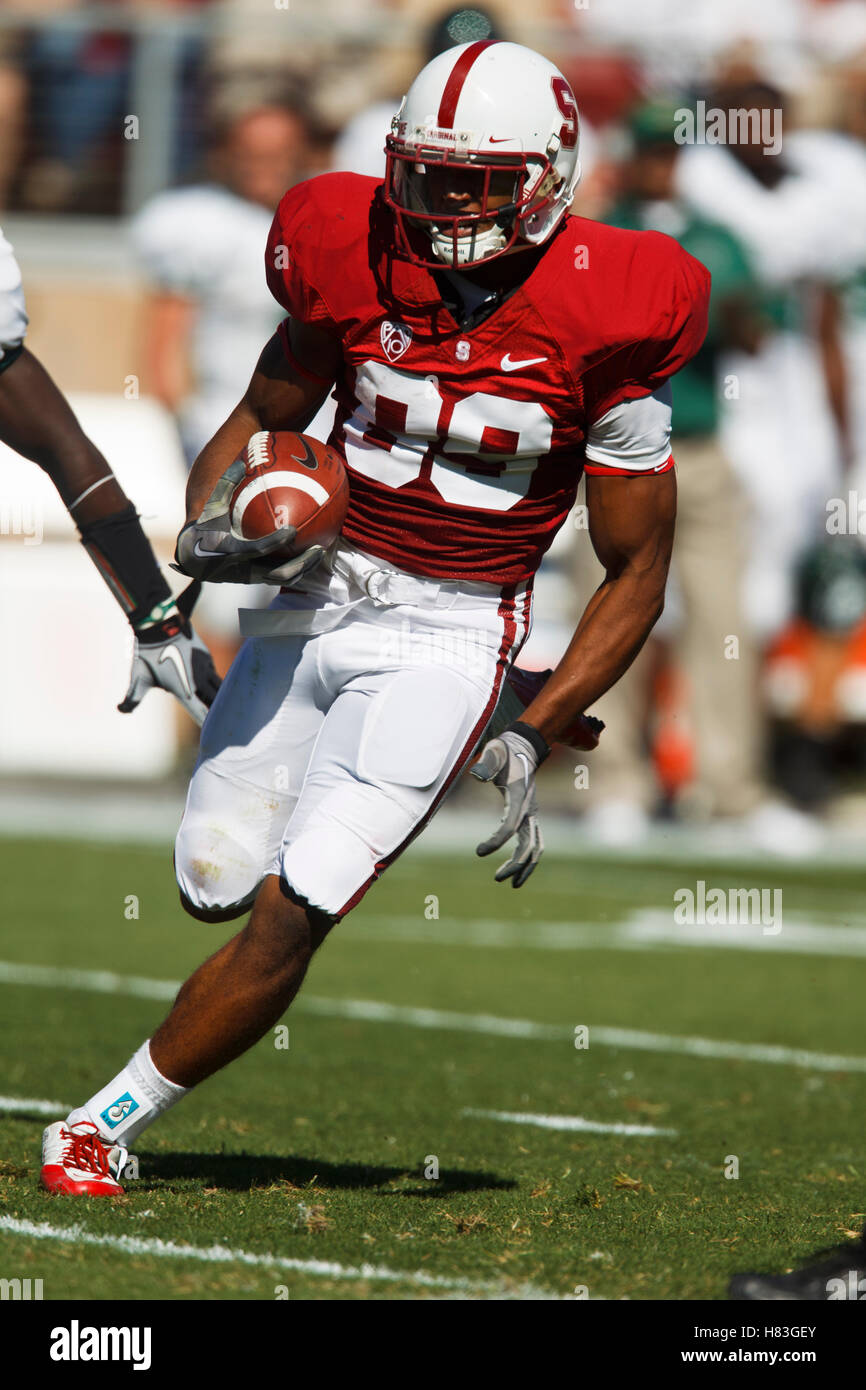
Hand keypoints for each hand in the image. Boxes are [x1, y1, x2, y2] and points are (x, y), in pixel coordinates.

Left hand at [118, 581, 220, 725]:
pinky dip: (214, 681)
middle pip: (216, 703)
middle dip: (218, 713)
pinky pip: (214, 672)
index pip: (202, 714)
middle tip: (224, 725)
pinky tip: (212, 684)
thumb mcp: (138, 679)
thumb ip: (132, 699)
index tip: (215, 734)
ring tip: (223, 707)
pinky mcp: (206, 656)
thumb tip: (121, 710)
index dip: (209, 725)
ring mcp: (205, 667)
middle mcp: (199, 681)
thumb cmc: (147, 654)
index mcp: (185, 691)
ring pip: (219, 687)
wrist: (159, 624)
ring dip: (219, 697)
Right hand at [172, 456, 323, 585]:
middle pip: (276, 573)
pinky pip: (280, 578)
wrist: (192, 558)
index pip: (255, 549)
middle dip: (299, 563)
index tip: (292, 529)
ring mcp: (250, 579)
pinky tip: (312, 557)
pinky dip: (298, 570)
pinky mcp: (256, 582)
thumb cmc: (204, 527)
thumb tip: (242, 460)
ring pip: (281, 579)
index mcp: (228, 551)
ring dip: (304, 569)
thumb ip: (226, 484)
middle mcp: (241, 570)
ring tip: (321, 552)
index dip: (275, 541)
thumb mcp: (211, 506)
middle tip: (319, 548)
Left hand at [470, 724, 546, 886]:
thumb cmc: (504, 751)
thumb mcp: (494, 752)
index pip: (510, 826)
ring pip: (536, 847)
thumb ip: (486, 763)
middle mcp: (530, 808)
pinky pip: (534, 842)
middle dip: (515, 864)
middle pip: (528, 844)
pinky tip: (516, 871)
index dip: (495, 841)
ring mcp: (532, 814)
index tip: (479, 852)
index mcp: (520, 797)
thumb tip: (476, 775)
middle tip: (497, 878)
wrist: (523, 747)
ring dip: (526, 867)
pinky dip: (528, 859)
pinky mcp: (530, 816)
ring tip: (512, 884)